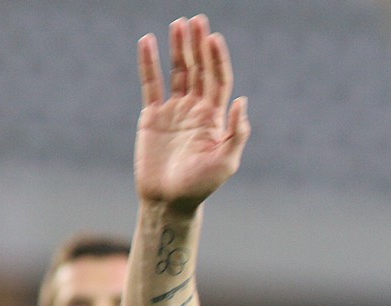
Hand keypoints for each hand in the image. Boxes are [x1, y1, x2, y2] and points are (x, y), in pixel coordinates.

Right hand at [135, 15, 248, 211]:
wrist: (168, 200)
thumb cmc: (200, 186)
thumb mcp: (225, 162)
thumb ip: (236, 133)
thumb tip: (243, 100)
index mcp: (215, 119)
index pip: (218, 81)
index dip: (217, 59)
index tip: (214, 38)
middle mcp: (196, 111)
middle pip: (199, 70)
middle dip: (198, 46)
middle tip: (197, 20)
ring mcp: (174, 111)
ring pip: (177, 72)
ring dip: (178, 48)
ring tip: (178, 23)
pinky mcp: (152, 117)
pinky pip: (150, 84)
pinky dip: (149, 63)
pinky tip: (148, 42)